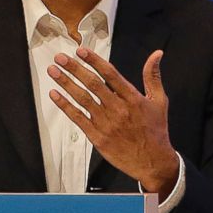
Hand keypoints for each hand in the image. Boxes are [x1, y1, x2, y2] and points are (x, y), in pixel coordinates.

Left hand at [47, 47, 178, 197]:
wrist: (153, 162)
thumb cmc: (155, 130)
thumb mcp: (159, 101)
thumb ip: (153, 76)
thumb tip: (156, 53)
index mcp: (132, 98)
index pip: (110, 74)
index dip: (94, 61)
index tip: (80, 50)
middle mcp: (118, 109)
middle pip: (92, 84)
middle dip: (74, 68)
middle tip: (60, 57)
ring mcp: (106, 124)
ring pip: (82, 99)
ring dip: (66, 83)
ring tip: (53, 71)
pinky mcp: (97, 137)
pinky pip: (78, 118)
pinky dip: (65, 106)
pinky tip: (54, 95)